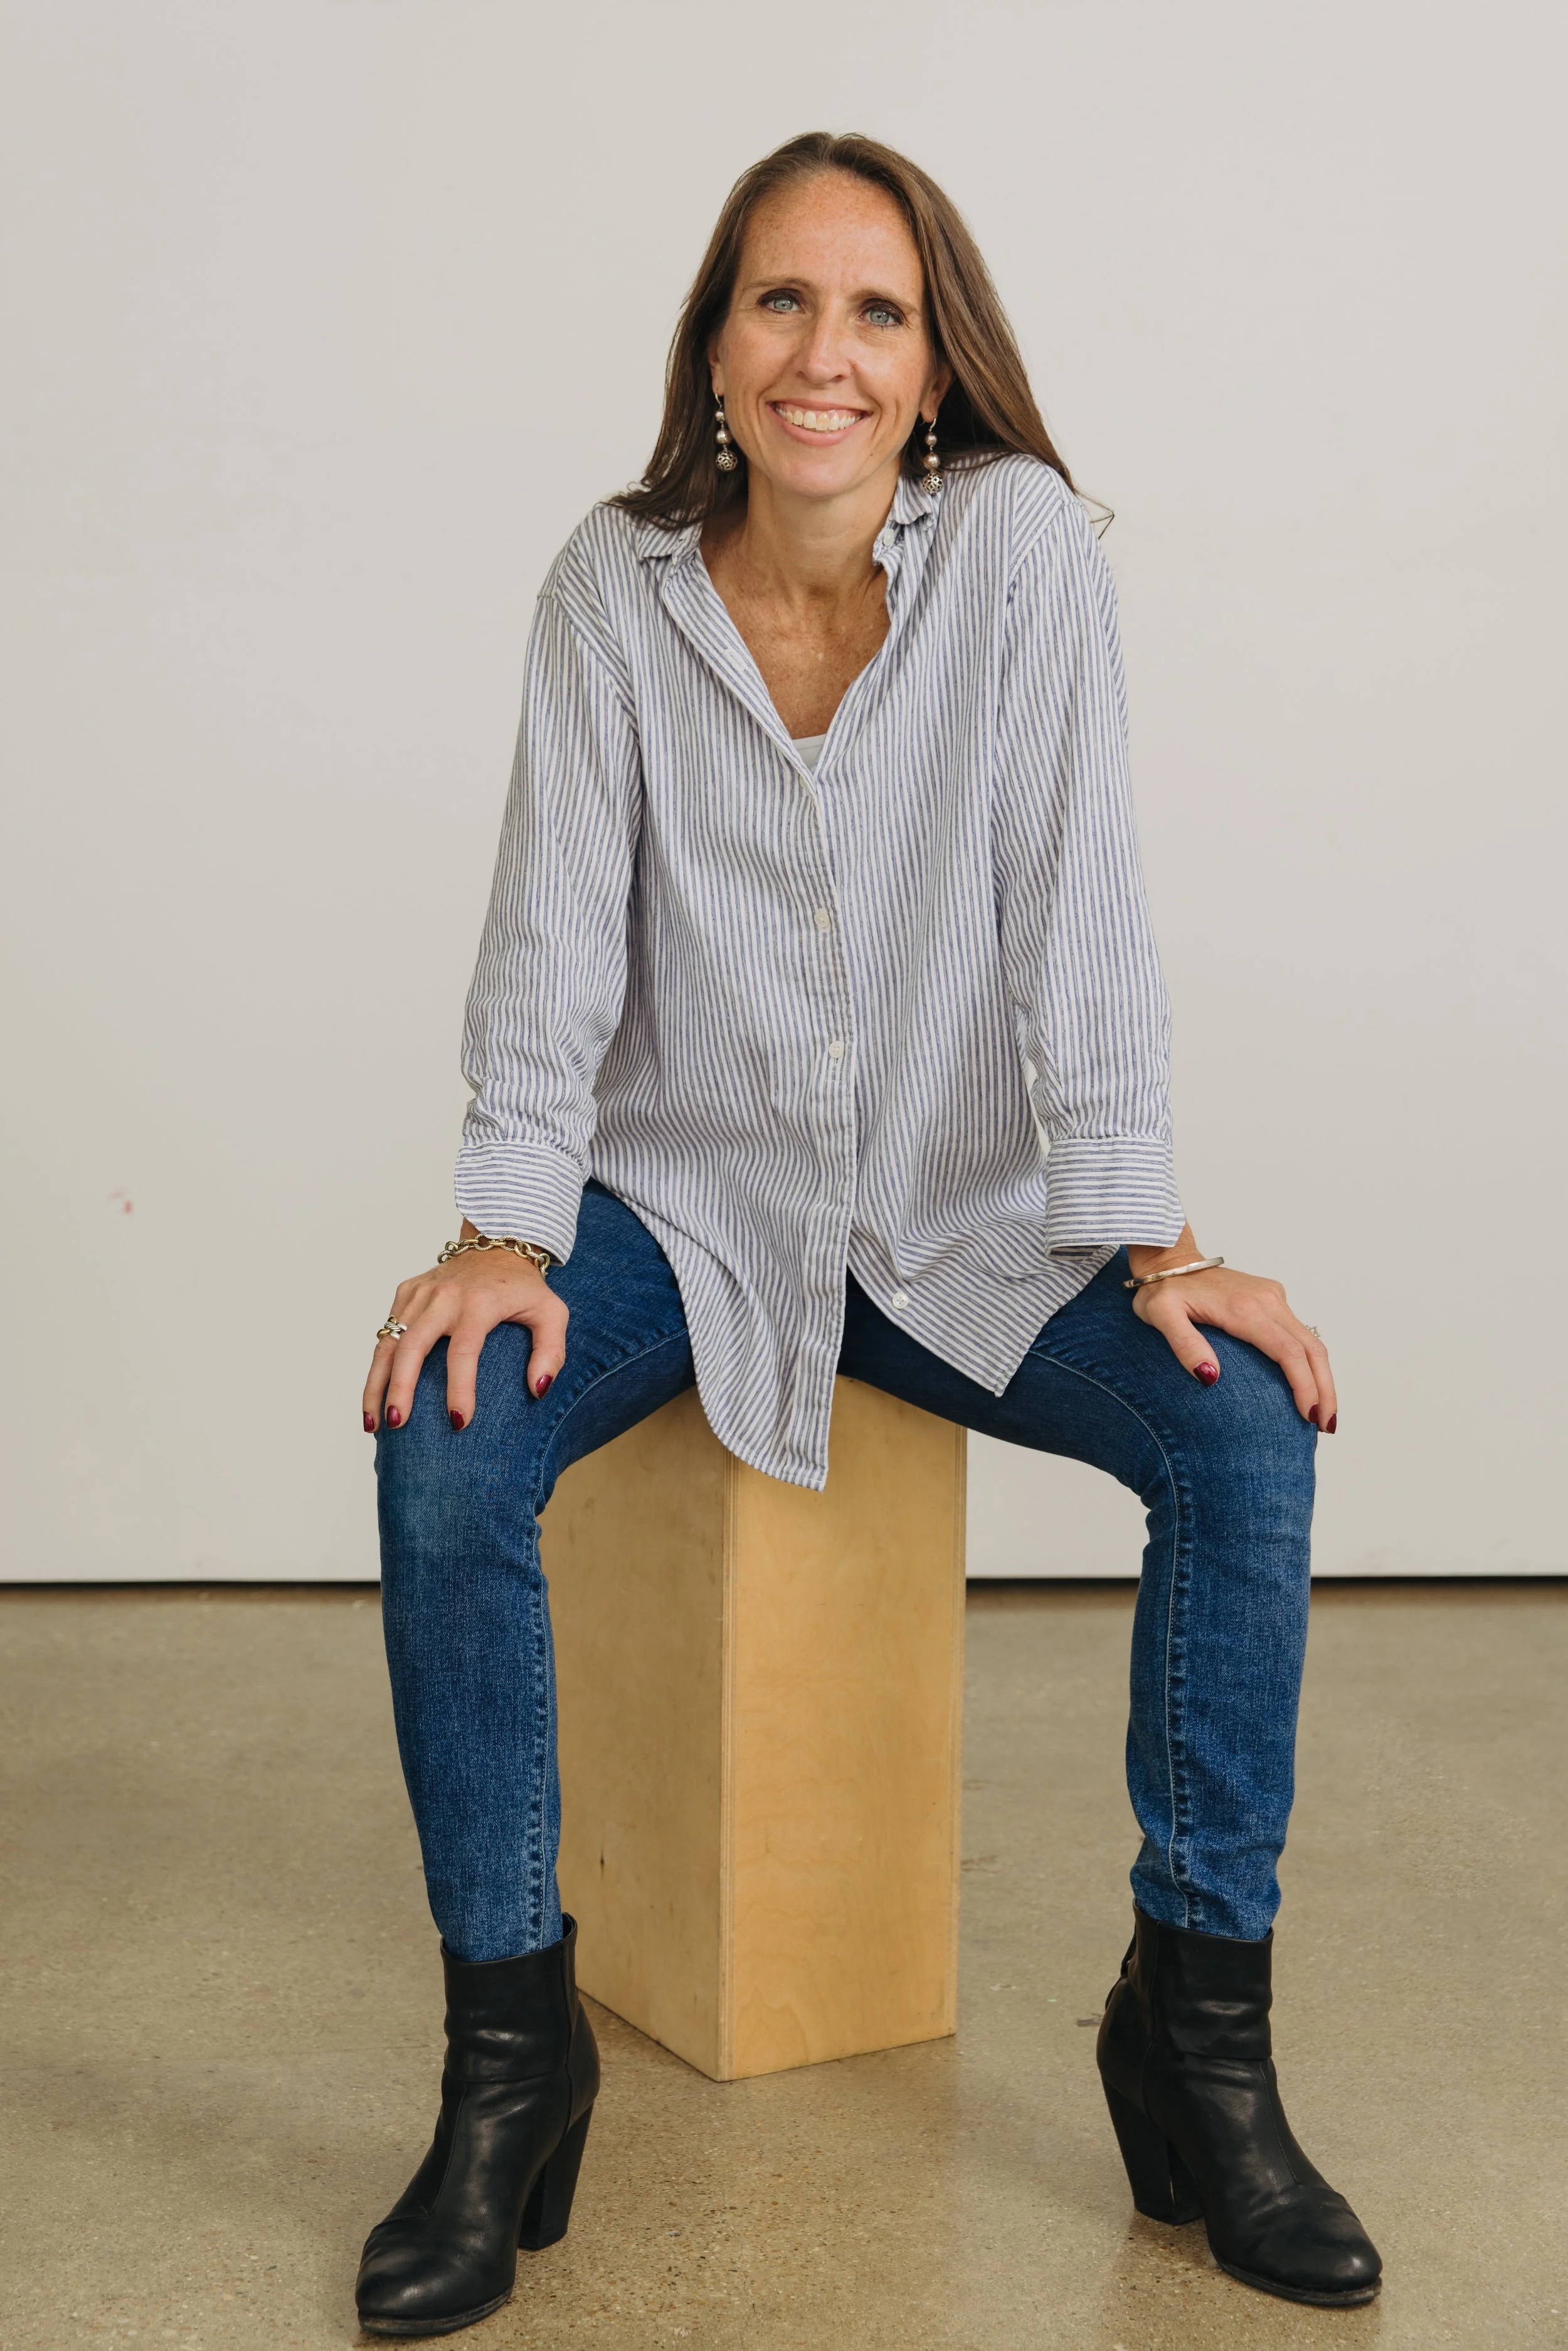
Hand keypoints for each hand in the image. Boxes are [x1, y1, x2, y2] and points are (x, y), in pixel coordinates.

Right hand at [362, 1232, 567, 1433]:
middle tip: (395, 1424)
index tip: (458, 1423)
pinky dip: (378, 1365)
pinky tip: (375, 1395)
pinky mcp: (406, 1291)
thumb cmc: (526, 1287)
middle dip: (400, 1387)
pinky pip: (387, 1330)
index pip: (463, 1351)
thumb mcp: (553, 1313)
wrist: (497, 1242)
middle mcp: (444, 1296)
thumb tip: (539, 1390)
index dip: (460, 1389)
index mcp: (479, 1303)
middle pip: (413, 1346)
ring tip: (373, 1422)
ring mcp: (421, 1292)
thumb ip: (551, 1352)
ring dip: (376, 1383)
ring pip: (389, 1341)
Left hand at [1127, 1236, 1335, 1430]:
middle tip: (1326, 1427)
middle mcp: (1267, 1300)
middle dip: (1324, 1390)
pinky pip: (1299, 1333)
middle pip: (1311, 1349)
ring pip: (1311, 1341)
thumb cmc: (1162, 1290)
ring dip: (1322, 1378)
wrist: (1170, 1259)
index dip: (1305, 1387)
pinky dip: (1309, 1362)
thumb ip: (1184, 1345)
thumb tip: (1211, 1378)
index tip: (1309, 1417)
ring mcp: (1273, 1297)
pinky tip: (1306, 1385)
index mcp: (1244, 1309)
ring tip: (1322, 1414)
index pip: (1288, 1352)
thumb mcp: (1159, 1315)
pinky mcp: (1272, 1298)